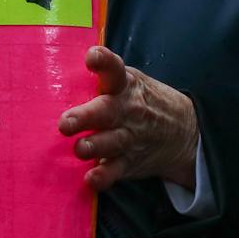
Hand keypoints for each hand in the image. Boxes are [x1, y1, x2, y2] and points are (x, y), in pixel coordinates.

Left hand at [58, 47, 198, 191]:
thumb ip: (101, 80)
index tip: (92, 57)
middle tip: (65, 123)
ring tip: (79, 149)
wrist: (183, 131)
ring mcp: (129, 137)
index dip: (103, 61)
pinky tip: (91, 180)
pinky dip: (104, 176)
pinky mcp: (128, 162)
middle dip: (85, 116)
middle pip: (106, 111)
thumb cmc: (139, 101)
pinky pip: (115, 170)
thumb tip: (55, 73)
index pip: (114, 69)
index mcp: (124, 85)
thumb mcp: (129, 82)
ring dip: (93, 146)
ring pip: (110, 142)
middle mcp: (126, 110)